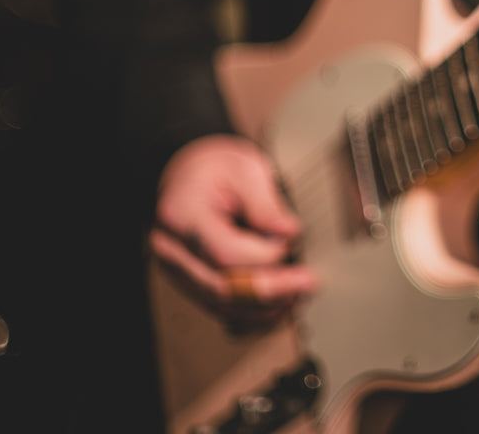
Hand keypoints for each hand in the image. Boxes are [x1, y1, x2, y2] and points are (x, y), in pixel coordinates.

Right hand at [150, 134, 317, 325]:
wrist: (188, 172)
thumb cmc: (214, 168)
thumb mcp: (245, 168)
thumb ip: (266, 204)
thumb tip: (289, 235)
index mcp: (180, 214)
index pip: (224, 253)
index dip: (264, 255)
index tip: (291, 240)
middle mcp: (170, 247)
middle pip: (221, 286)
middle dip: (271, 290)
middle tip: (307, 283)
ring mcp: (174, 269)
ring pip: (220, 303)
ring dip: (263, 307)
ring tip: (297, 295)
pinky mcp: (187, 281)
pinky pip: (218, 306)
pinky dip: (250, 311)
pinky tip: (278, 305)